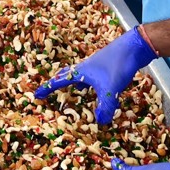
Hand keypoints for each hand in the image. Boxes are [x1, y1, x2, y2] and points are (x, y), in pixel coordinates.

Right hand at [35, 26, 156, 124]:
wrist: (133, 47)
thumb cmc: (117, 65)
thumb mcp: (110, 89)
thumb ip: (105, 107)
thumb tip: (100, 122)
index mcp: (80, 72)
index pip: (59, 81)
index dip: (47, 89)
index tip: (36, 94)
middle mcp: (85, 68)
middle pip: (66, 75)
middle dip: (57, 83)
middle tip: (50, 89)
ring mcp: (95, 66)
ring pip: (79, 75)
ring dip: (73, 82)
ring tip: (73, 90)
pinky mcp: (105, 65)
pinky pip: (91, 76)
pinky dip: (88, 82)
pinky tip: (95, 86)